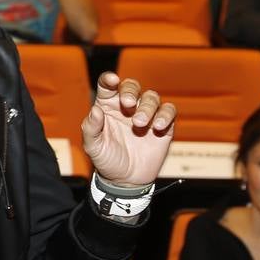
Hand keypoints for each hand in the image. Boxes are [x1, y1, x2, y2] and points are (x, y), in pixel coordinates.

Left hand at [80, 72, 175, 187]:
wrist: (126, 180)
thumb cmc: (107, 160)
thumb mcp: (93, 146)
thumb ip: (91, 128)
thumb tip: (95, 109)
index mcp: (108, 106)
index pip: (107, 86)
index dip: (108, 79)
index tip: (111, 80)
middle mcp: (128, 107)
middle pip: (132, 86)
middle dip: (130, 90)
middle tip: (128, 103)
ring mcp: (146, 114)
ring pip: (151, 97)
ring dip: (147, 106)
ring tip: (140, 123)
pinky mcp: (163, 126)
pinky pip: (169, 111)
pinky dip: (165, 114)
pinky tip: (158, 126)